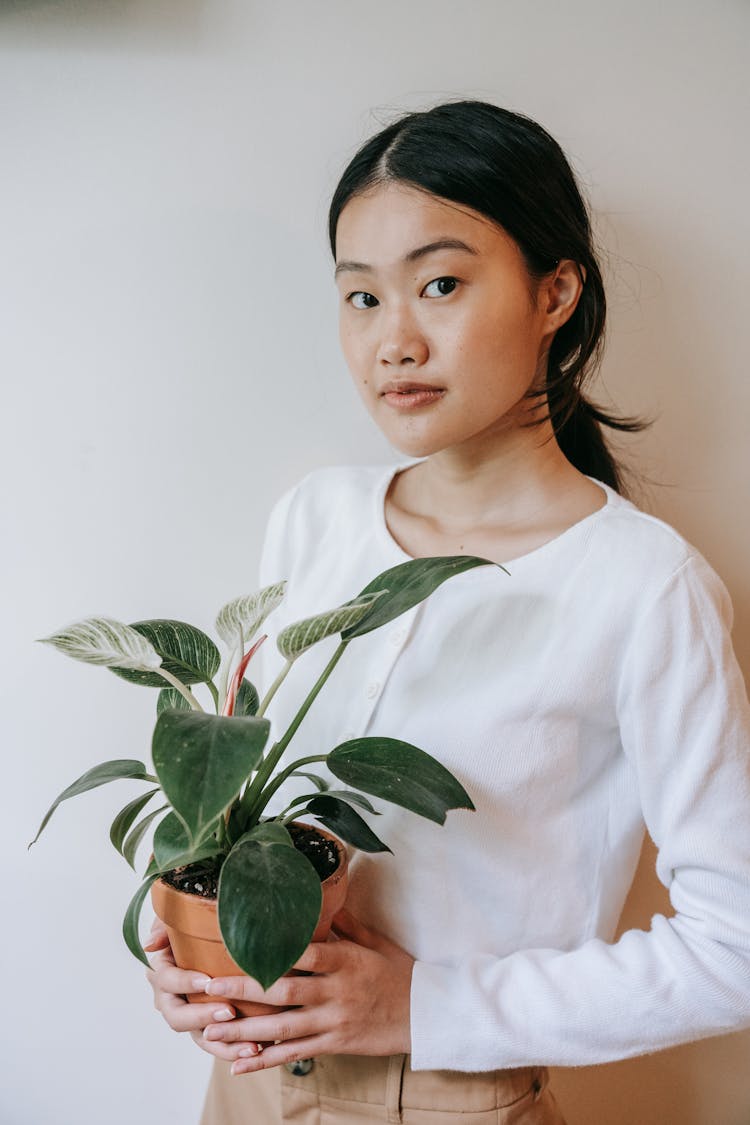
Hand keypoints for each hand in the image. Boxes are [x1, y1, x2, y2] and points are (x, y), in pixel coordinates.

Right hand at [143, 920, 262, 1062]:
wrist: (222, 942)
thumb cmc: (198, 925)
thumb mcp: (181, 919)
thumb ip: (166, 926)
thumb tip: (149, 945)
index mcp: (162, 972)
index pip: (167, 980)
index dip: (184, 982)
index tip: (206, 982)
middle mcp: (170, 999)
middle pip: (177, 1016)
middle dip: (203, 1017)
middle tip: (230, 1012)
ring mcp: (189, 1016)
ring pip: (200, 1038)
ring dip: (223, 1044)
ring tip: (251, 1046)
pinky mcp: (208, 1028)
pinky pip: (218, 1044)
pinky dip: (235, 1049)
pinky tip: (259, 1049)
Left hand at [198, 907, 414, 1075]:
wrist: (428, 1014)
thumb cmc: (400, 972)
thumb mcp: (375, 941)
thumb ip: (345, 925)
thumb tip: (322, 902)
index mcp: (344, 960)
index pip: (302, 953)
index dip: (268, 952)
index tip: (236, 947)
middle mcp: (336, 991)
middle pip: (283, 992)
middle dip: (242, 991)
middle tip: (206, 989)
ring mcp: (334, 1021)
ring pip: (282, 1028)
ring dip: (244, 1031)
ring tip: (210, 1031)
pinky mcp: (335, 1044)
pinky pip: (296, 1054)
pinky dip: (266, 1061)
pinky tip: (239, 1064)